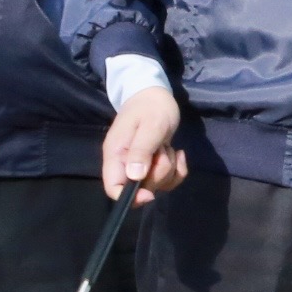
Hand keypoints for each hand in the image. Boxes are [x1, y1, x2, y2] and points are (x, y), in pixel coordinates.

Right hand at [104, 86, 188, 203]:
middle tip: (161, 150)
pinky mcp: (154, 165)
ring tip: (166, 145)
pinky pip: (169, 179)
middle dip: (158, 173)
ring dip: (169, 167)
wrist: (155, 95)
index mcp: (116, 155)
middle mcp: (125, 164)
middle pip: (140, 188)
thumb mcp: (150, 126)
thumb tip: (134, 177)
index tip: (149, 192)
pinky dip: (178, 169)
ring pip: (157, 184)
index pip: (113, 188)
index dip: (130, 197)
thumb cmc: (151, 107)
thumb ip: (141, 151)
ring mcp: (140, 166)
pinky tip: (178, 152)